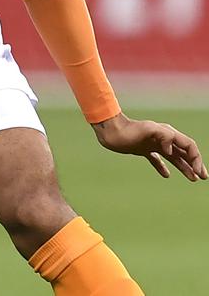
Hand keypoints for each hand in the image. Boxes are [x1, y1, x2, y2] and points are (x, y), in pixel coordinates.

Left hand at [92, 113, 206, 181]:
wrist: (110, 131)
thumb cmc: (128, 130)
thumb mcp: (147, 129)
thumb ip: (163, 135)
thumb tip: (171, 150)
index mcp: (168, 133)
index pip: (189, 146)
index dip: (196, 159)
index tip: (198, 172)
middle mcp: (163, 139)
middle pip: (185, 152)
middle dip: (195, 164)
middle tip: (203, 177)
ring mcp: (153, 144)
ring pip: (174, 157)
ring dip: (184, 168)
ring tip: (193, 179)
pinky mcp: (143, 150)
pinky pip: (157, 160)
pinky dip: (162, 167)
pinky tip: (166, 175)